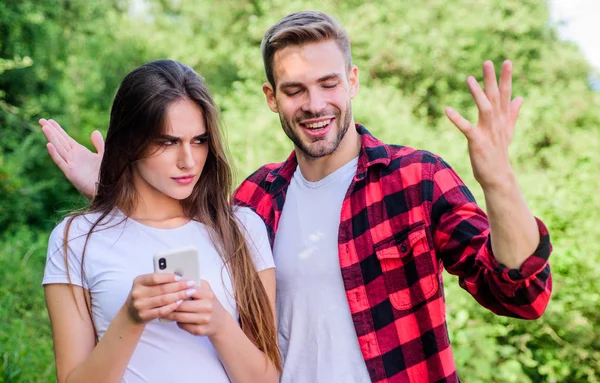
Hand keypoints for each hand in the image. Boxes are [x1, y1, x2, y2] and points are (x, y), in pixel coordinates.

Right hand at [39, 118, 104, 197]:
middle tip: (41, 120)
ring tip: (44, 128)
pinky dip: (54, 154)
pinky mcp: (70, 173)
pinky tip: (48, 145)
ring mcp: (70, 164)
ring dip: (52, 138)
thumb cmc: (105, 174)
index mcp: (79, 152)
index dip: (58, 129)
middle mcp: (73, 157)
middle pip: (60, 141)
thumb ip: (99, 144)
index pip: (66, 138)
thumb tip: (94, 131)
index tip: (50, 120)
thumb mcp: (103, 155)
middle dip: (51, 131)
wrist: (107, 189)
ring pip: (59, 148)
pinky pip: (61, 162)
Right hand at [125, 273, 196, 323]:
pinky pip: (162, 310)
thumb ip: (158, 281)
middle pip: (162, 289)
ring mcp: (140, 305)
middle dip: (179, 286)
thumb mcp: (146, 285)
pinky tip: (180, 302)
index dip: (168, 277)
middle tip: (190, 284)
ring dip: (179, 296)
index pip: (154, 278)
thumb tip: (179, 276)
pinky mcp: (144, 316)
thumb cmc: (144, 295)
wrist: (131, 314)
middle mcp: (137, 293)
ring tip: (189, 292)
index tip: (180, 277)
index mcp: (138, 281)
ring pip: (164, 299)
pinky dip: (173, 306)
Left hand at [163, 280, 227, 337]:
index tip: (166, 289)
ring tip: (162, 310)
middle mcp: (207, 307)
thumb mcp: (207, 291)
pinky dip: (176, 322)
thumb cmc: (210, 304)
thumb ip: (196, 284)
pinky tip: (173, 318)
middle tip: (159, 302)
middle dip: (169, 304)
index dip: (176, 290)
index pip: (188, 290)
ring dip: (169, 314)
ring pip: (180, 317)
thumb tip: (179, 278)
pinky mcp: (199, 330)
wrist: (221, 322)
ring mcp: (204, 320)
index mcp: (208, 295)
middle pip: (182, 305)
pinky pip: (183, 325)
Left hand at [445, 60, 522, 188]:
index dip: (506, 78)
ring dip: (477, 94)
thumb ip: (512, 113)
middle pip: (495, 97)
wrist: (498, 176)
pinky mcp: (477, 142)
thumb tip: (520, 97)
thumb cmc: (499, 153)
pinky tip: (447, 109)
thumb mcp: (507, 131)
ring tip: (469, 79)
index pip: (505, 95)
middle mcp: (497, 123)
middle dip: (492, 80)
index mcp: (502, 119)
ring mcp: (488, 132)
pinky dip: (457, 119)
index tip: (507, 61)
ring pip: (485, 109)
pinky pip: (466, 128)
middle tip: (488, 62)